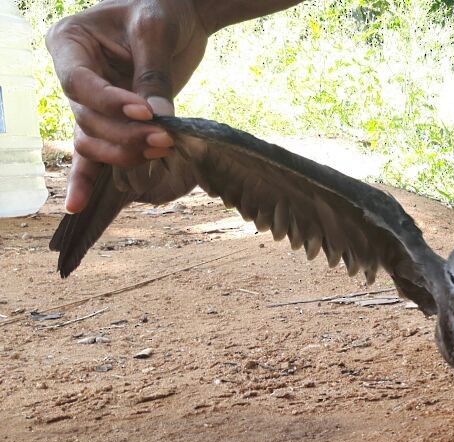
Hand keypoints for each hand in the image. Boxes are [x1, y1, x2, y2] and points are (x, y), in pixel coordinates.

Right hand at [46, 0, 210, 211]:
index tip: (145, 113)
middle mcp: (70, 74)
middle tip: (165, 137)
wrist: (178, 16)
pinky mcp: (109, 121)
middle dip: (125, 134)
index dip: (110, 103)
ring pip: (92, 140)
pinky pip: (90, 153)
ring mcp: (88, 101)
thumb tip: (156, 119)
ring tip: (162, 149)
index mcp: (70, 43)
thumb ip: (152, 75)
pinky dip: (85, 179)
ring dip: (125, 152)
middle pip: (87, 118)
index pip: (80, 84)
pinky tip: (77, 205)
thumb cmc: (162, 11)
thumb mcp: (155, 32)